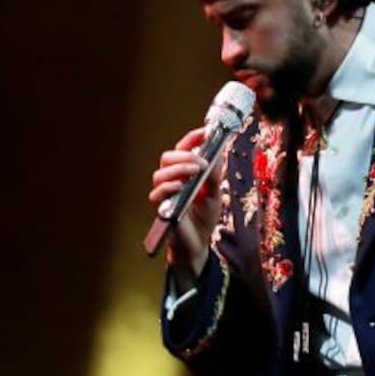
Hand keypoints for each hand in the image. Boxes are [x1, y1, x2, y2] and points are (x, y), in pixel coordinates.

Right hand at [148, 127, 222, 287]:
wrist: (199, 243)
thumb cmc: (204, 217)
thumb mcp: (215, 193)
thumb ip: (215, 175)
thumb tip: (217, 155)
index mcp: (185, 172)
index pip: (183, 149)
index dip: (193, 138)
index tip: (206, 132)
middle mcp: (172, 179)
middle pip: (168, 157)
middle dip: (185, 156)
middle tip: (202, 162)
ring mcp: (164, 193)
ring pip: (160, 173)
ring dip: (179, 169)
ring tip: (196, 172)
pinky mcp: (160, 208)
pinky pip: (157, 193)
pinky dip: (169, 187)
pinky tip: (181, 186)